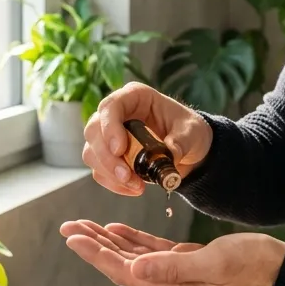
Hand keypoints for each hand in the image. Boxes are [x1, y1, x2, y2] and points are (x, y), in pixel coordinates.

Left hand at [59, 219, 284, 285]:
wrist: (283, 274)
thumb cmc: (254, 266)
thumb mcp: (215, 263)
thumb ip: (175, 267)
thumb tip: (134, 270)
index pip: (124, 272)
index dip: (96, 254)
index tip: (73, 237)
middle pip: (121, 266)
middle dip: (94, 246)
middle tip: (68, 228)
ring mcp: (178, 278)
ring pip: (133, 258)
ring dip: (108, 242)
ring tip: (84, 226)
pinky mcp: (188, 264)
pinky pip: (152, 253)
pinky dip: (133, 240)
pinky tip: (117, 229)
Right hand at [82, 82, 213, 197]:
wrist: (189, 149)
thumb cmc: (188, 130)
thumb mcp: (192, 132)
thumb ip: (180, 142)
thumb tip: (168, 156)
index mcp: (135, 97)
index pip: (111, 106)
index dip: (109, 127)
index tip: (119, 150)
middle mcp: (117, 113)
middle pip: (94, 131)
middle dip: (107, 157)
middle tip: (127, 175)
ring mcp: (109, 135)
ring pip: (92, 153)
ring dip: (110, 173)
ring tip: (137, 185)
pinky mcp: (109, 156)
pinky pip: (100, 171)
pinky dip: (114, 183)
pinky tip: (134, 188)